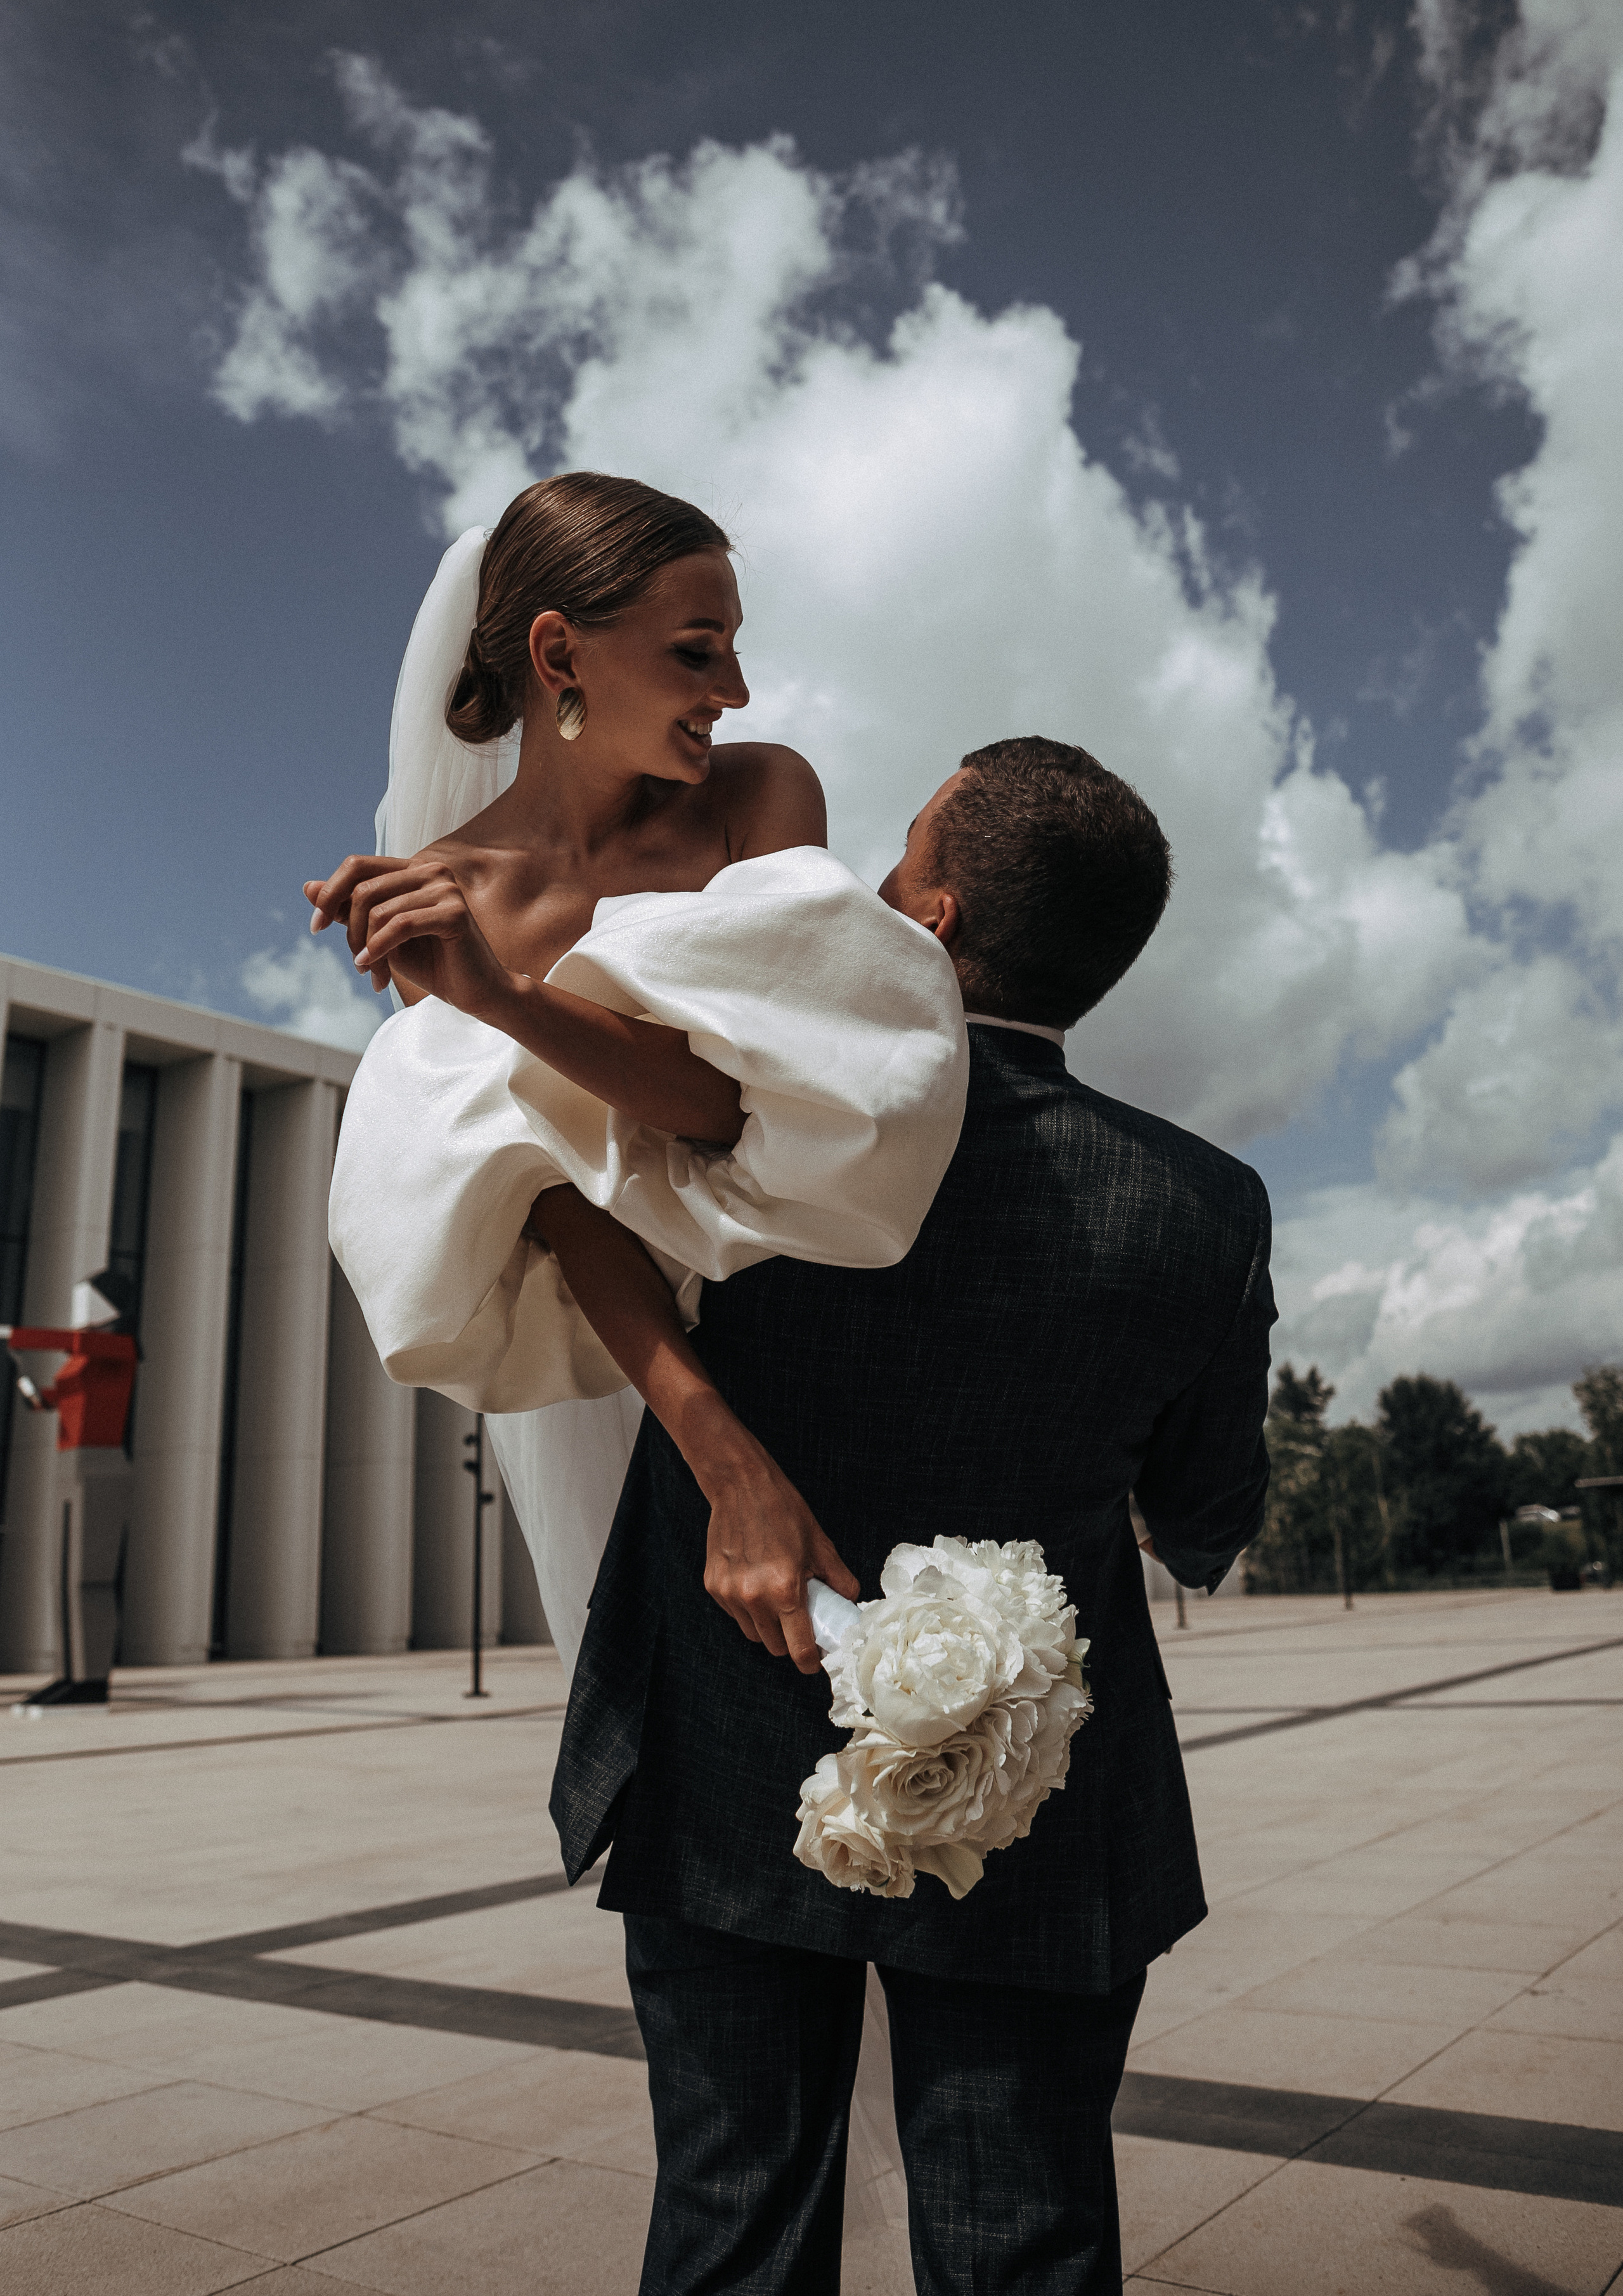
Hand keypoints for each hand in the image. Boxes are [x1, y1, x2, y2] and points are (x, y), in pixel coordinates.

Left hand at [304, 854, 516, 1014]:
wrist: (476, 992)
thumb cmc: (432, 963)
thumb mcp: (381, 936)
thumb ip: (350, 911)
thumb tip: (307, 887)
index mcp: (413, 871)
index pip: (357, 865)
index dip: (330, 893)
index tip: (317, 927)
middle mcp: (430, 871)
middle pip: (363, 890)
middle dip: (350, 932)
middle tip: (356, 964)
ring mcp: (445, 889)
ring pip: (379, 912)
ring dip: (366, 949)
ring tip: (372, 974)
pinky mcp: (454, 913)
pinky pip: (399, 926)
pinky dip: (379, 950)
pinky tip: (374, 970)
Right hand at [698, 1430, 860, 1673]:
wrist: (741, 1485)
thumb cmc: (783, 1511)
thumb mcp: (820, 1544)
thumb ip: (838, 1580)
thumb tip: (850, 1603)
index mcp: (785, 1589)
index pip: (799, 1648)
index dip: (810, 1661)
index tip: (815, 1661)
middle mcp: (753, 1597)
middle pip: (774, 1647)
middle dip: (789, 1641)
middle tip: (799, 1620)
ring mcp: (729, 1593)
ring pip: (753, 1634)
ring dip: (768, 1627)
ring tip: (776, 1598)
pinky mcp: (713, 1586)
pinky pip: (735, 1614)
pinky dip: (748, 1609)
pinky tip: (755, 1583)